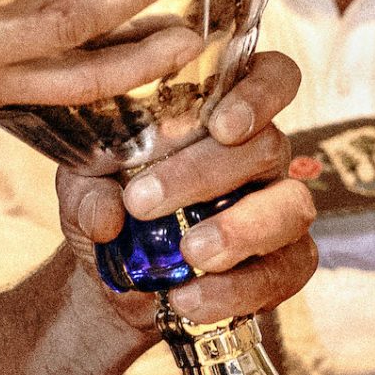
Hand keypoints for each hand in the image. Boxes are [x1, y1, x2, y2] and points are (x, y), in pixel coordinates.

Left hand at [54, 53, 314, 330]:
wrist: (117, 279)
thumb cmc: (109, 204)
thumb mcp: (83, 189)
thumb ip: (88, 192)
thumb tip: (108, 216)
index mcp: (220, 111)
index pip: (272, 75)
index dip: (261, 92)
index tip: (221, 125)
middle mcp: (260, 153)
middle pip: (269, 145)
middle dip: (206, 173)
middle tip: (143, 202)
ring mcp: (278, 207)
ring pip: (291, 206)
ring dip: (238, 230)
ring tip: (186, 252)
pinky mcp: (284, 262)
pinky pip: (285, 270)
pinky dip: (237, 289)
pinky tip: (190, 299)